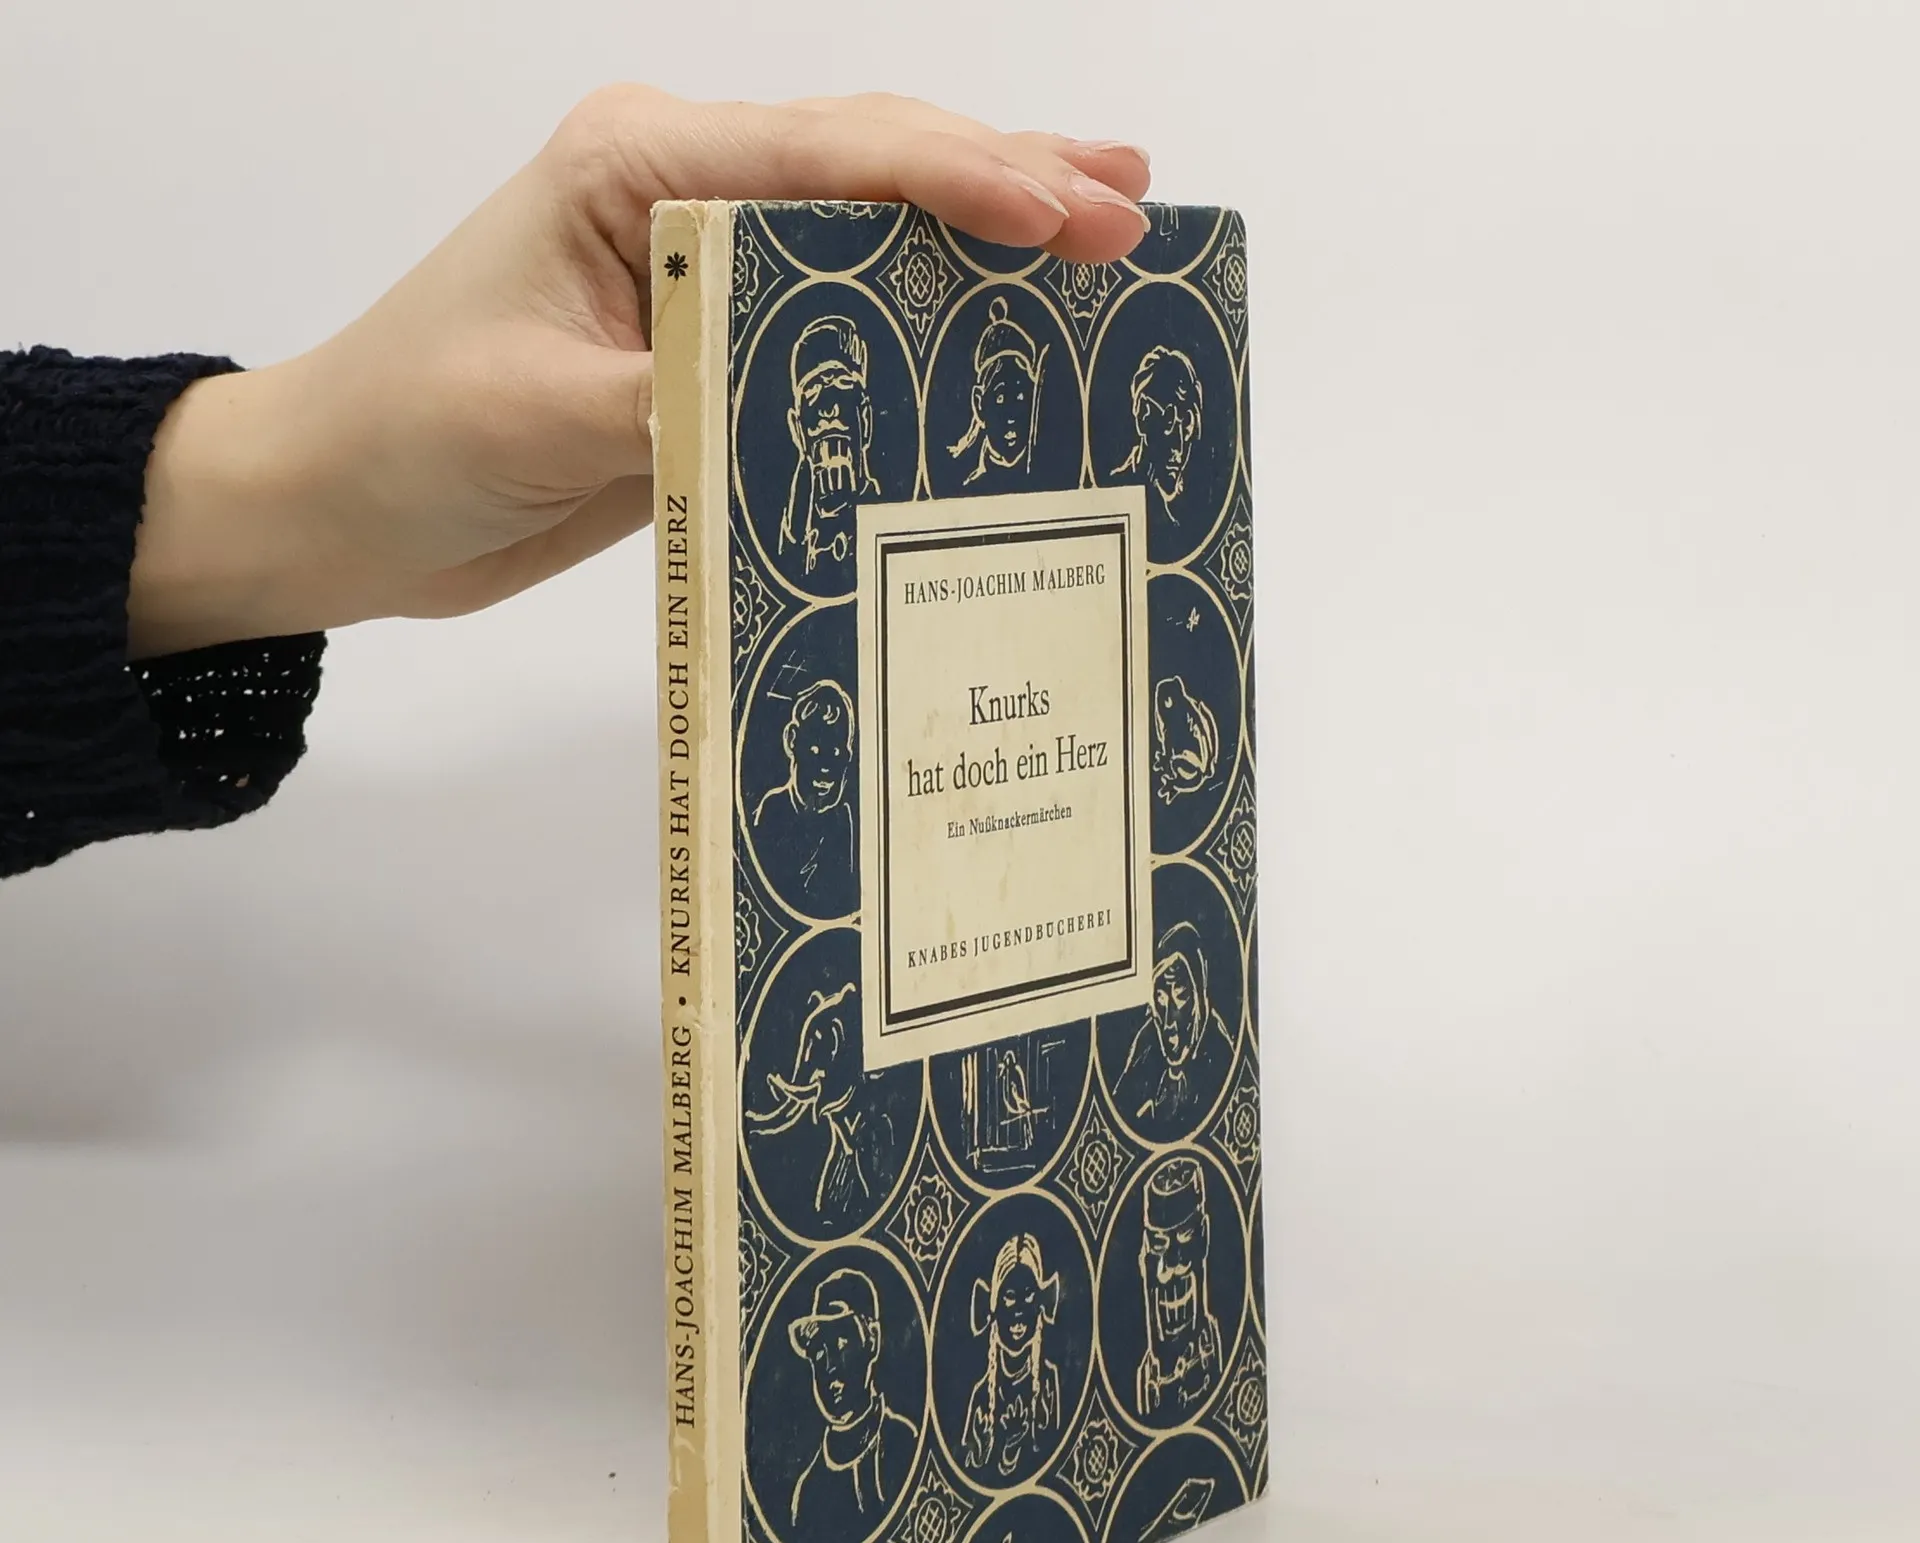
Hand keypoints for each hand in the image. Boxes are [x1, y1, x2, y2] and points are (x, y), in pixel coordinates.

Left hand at [127, 87, 1152, 656]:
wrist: (345, 501)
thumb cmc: (410, 435)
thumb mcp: (538, 416)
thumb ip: (675, 395)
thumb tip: (813, 397)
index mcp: (633, 166)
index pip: (822, 154)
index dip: (953, 176)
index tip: (1062, 211)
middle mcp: (680, 193)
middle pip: (871, 164)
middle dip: (1007, 181)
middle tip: (1132, 210)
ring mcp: (701, 266)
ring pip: (872, 227)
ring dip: (988, 225)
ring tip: (1110, 215)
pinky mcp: (710, 346)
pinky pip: (842, 318)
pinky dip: (927, 312)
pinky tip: (997, 319)